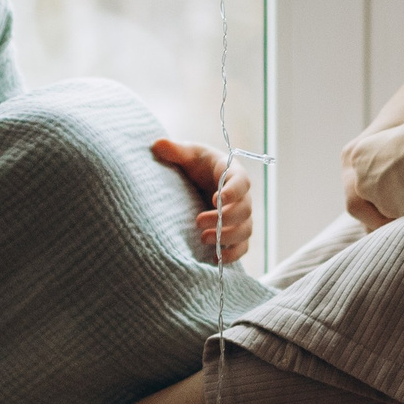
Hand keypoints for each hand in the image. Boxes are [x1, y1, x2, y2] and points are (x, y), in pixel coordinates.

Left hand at [151, 138, 254, 265]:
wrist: (202, 181)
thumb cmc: (197, 164)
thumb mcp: (188, 155)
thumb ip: (175, 150)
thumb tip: (156, 144)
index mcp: (233, 173)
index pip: (241, 182)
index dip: (233, 191)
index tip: (215, 198)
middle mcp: (242, 196)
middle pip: (245, 209)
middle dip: (224, 218)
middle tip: (198, 222)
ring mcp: (241, 216)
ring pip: (246, 230)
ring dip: (228, 237)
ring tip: (203, 239)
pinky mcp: (237, 232)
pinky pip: (243, 246)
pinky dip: (233, 254)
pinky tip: (215, 259)